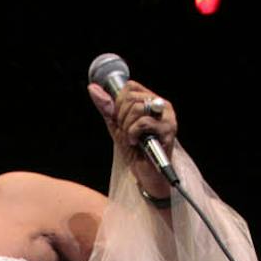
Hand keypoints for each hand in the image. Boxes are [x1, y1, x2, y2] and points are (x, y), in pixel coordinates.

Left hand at [85, 77, 177, 195]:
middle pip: (131, 96)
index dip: (118, 101)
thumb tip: (93, 89)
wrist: (146, 174)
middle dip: (121, 117)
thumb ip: (107, 107)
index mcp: (151, 100)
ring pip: (136, 108)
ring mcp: (167, 117)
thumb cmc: (135, 150)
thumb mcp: (116, 125)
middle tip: (125, 131)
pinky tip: (135, 142)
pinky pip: (142, 122)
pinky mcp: (168, 129)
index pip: (130, 86)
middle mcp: (161, 105)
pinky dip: (132, 134)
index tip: (119, 118)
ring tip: (131, 138)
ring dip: (126, 126)